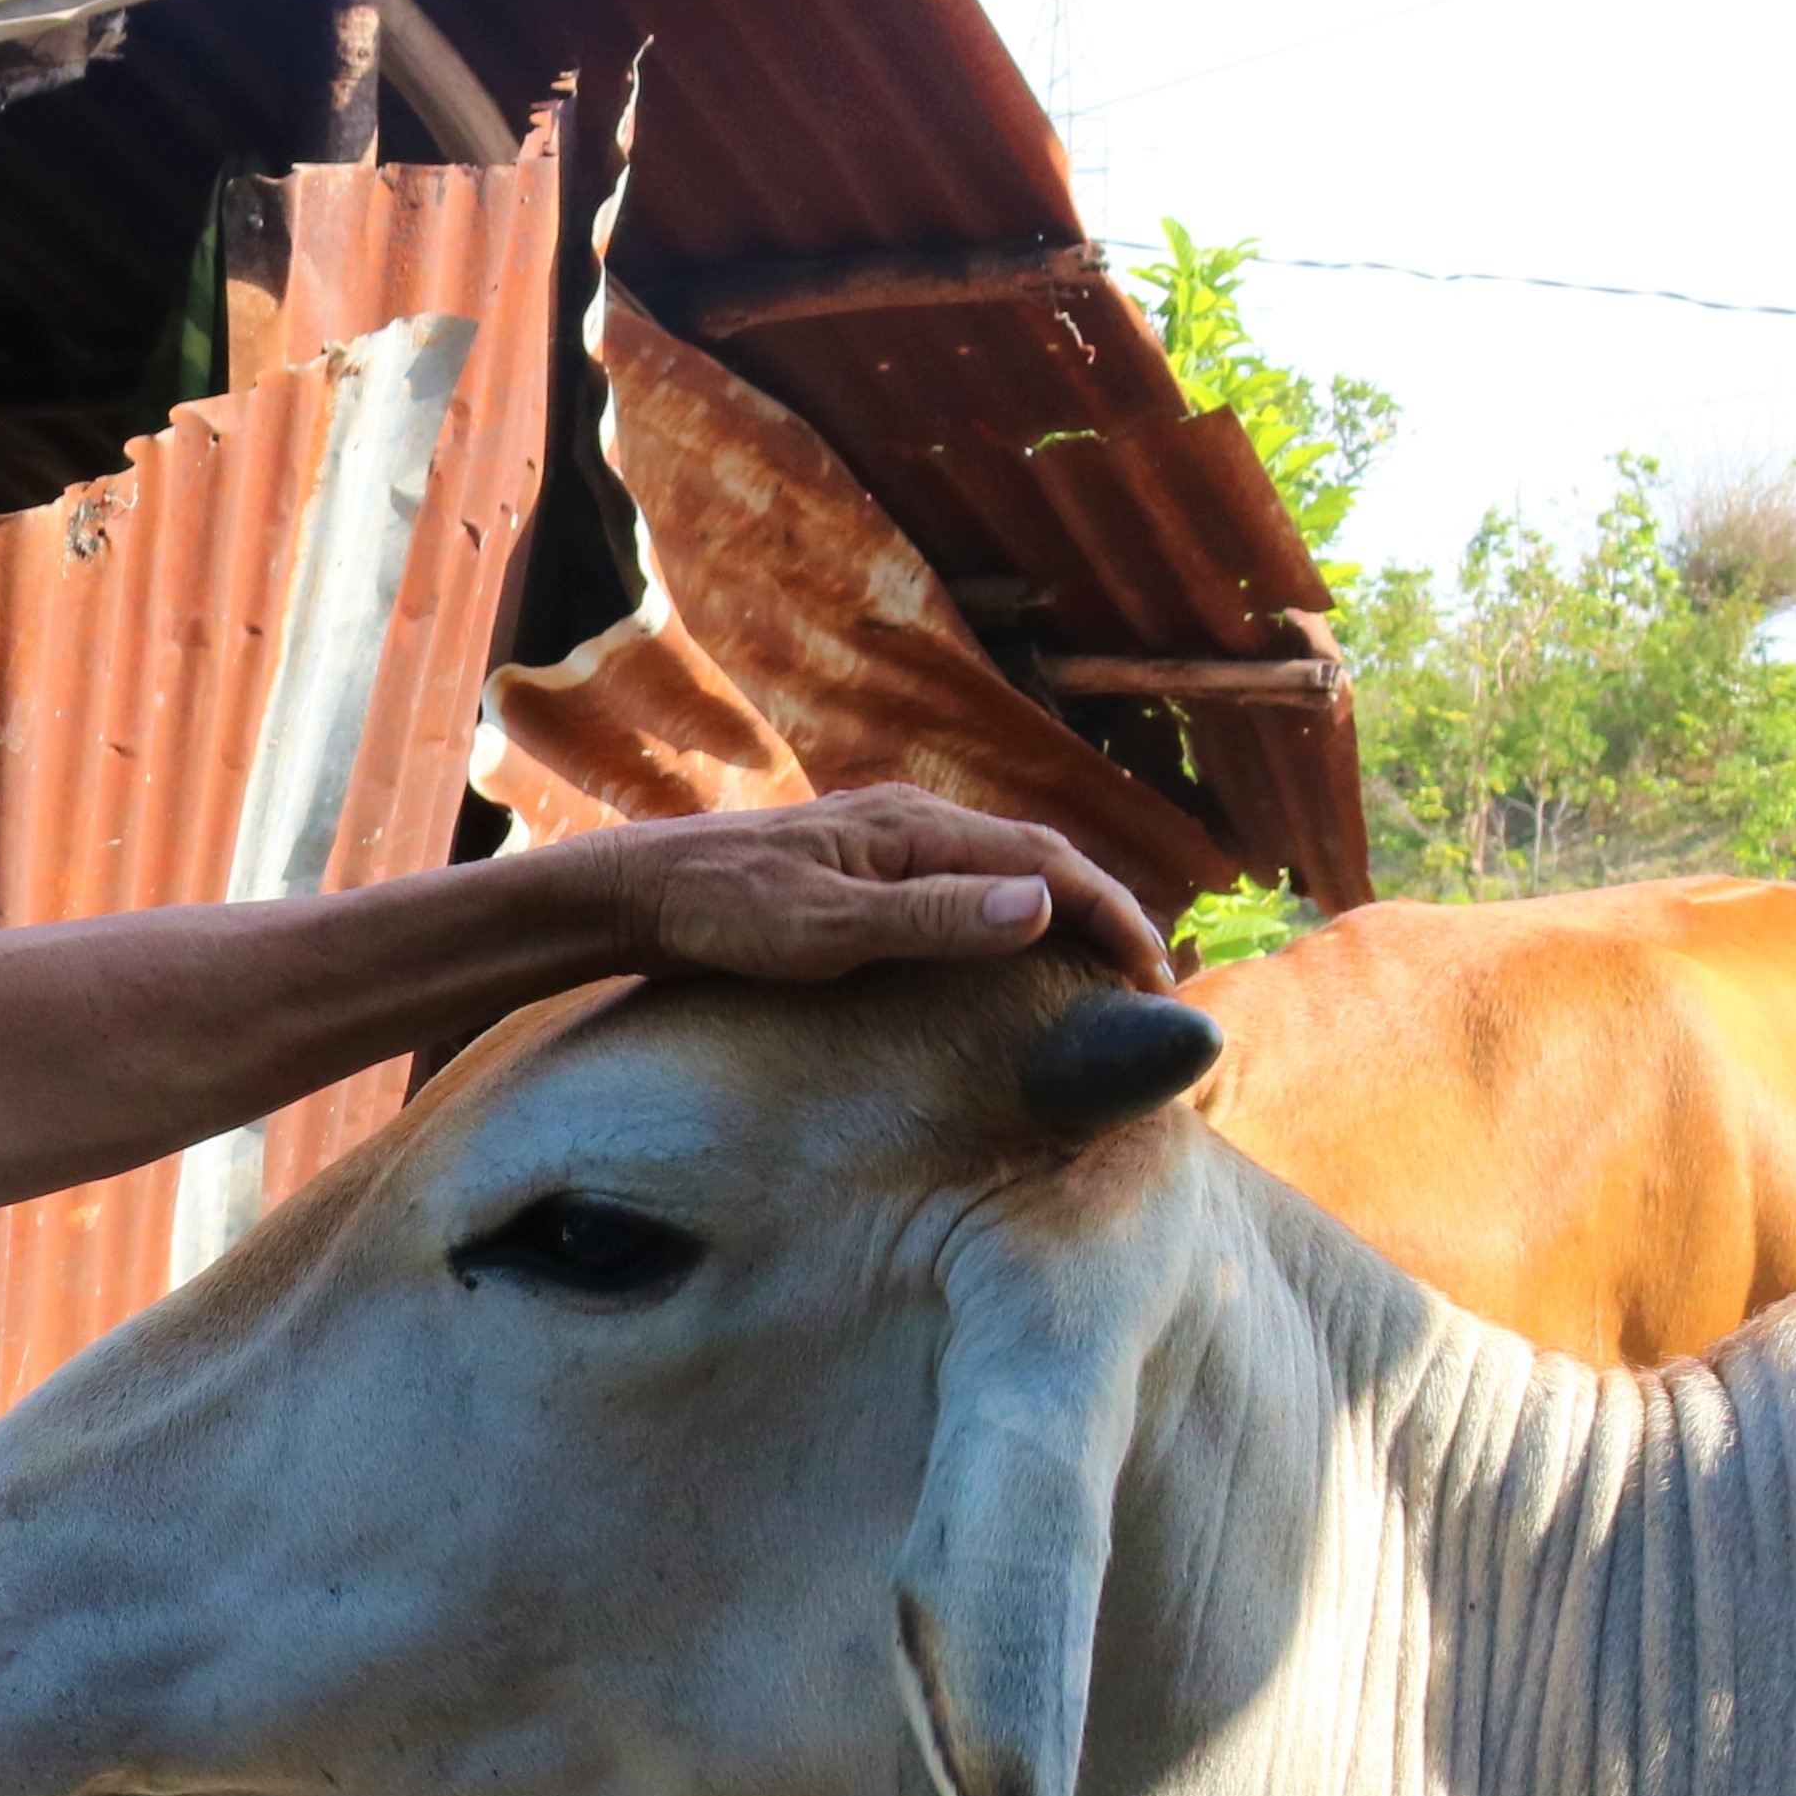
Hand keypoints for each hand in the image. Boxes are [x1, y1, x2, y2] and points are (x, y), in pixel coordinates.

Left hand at [595, 787, 1174, 993]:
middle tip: (1146, 976)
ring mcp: (886, 835)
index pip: (1049, 865)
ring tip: (1096, 961)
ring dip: (1060, 905)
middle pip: (1037, 855)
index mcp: (918, 829)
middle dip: (1101, 909)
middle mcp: (912, 819)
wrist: (640, 892)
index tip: (1154, 976)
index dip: (1112, 917)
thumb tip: (1042, 903)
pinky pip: (963, 875)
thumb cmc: (725, 917)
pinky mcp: (861, 860)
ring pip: (1003, 862)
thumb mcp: (829, 930)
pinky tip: (1006, 943)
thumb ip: (935, 917)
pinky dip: (1009, 905)